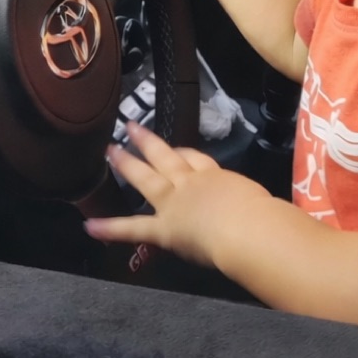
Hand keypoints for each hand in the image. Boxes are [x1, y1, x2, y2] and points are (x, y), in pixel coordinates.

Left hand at [84, 121, 269, 267]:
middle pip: (167, 157)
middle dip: (148, 142)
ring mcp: (174, 202)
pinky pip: (133, 228)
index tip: (178, 150)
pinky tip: (90, 226)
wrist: (248, 228)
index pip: (198, 160)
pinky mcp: (164, 227)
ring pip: (146, 178)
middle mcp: (192, 184)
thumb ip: (256, 207)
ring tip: (110, 151)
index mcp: (218, 178)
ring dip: (127, 164)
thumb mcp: (263, 203)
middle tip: (131, 128)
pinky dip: (110, 229)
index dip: (185, 154)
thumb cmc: (264, 217)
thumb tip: (268, 218)